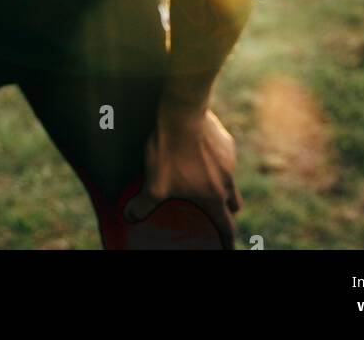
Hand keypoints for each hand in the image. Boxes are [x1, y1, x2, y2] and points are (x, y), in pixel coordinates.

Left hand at [124, 107, 241, 248]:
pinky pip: (225, 157)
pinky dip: (217, 161)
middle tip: (215, 212)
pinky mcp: (226, 141)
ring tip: (203, 179)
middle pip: (234, 204)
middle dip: (227, 211)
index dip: (227, 242)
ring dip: (220, 183)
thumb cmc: (169, 151)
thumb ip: (143, 204)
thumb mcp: (153, 182)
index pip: (226, 227)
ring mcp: (229, 159)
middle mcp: (227, 180)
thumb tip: (129, 216)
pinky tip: (200, 153)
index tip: (228, 249)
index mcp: (213, 196)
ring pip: (230, 178)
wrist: (183, 113)